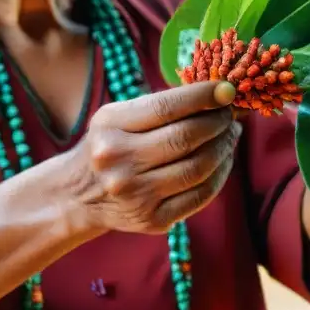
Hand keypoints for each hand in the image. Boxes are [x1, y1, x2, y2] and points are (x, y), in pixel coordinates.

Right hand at [69, 81, 240, 234]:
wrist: (79, 195)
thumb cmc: (109, 145)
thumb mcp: (118, 117)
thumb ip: (161, 106)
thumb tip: (218, 95)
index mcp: (110, 126)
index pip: (166, 107)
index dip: (202, 96)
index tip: (227, 89)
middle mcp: (119, 161)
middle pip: (186, 137)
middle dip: (218, 122)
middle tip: (230, 114)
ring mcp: (136, 194)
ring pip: (199, 167)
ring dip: (224, 147)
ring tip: (230, 135)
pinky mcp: (152, 220)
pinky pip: (200, 195)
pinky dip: (220, 175)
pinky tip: (223, 161)